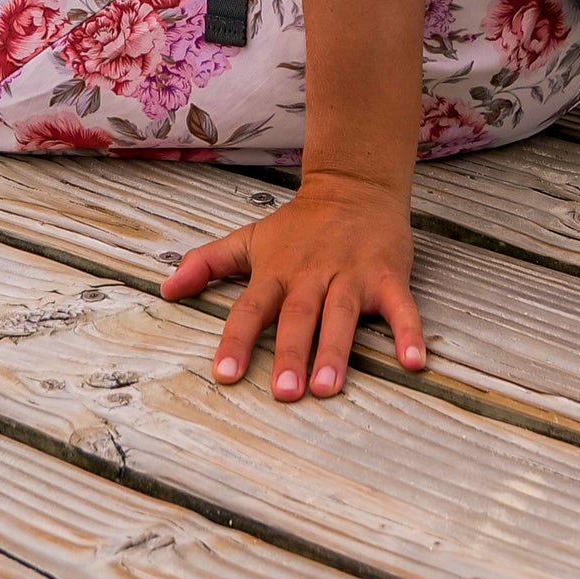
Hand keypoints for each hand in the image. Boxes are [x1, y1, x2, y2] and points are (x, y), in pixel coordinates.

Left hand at [160, 172, 427, 400]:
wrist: (355, 185)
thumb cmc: (300, 224)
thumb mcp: (250, 239)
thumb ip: (207, 263)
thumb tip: (165, 289)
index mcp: (276, 271)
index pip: (251, 308)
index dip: (237, 340)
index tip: (225, 374)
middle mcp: (311, 275)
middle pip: (298, 317)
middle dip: (290, 354)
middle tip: (284, 393)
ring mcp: (351, 275)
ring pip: (341, 315)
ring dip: (335, 351)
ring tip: (328, 388)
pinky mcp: (388, 275)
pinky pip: (401, 307)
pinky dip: (409, 332)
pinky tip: (414, 362)